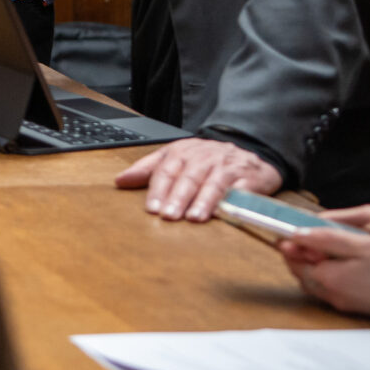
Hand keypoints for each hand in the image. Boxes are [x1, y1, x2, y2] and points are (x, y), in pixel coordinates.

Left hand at [114, 137, 282, 221]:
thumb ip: (147, 169)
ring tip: (193, 218)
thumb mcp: (175, 158)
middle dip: (178, 197)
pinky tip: (224, 213)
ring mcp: (227, 166)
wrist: (248, 152)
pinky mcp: (249, 178)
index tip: (151, 208)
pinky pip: (240, 189)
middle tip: (168, 216)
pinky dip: (231, 201)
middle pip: (189, 176)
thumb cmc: (205, 160)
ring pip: (213, 182)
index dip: (159, 189)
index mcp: (184, 152)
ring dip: (203, 201)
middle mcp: (205, 157)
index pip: (168, 169)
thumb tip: (120, 181)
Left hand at [277, 223, 369, 321]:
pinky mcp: (358, 307)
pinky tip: (345, 263)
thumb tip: (295, 235)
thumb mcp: (361, 243)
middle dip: (301, 255)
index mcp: (328, 279)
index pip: (293, 261)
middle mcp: (332, 296)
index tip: (290, 229)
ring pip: (317, 282)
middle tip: (307, 236)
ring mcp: (345, 304)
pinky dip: (330, 275)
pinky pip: (333, 290)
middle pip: (303, 273)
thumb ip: (325, 239)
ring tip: (327, 247)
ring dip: (315, 266)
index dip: (291, 243)